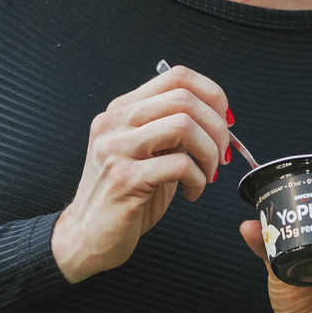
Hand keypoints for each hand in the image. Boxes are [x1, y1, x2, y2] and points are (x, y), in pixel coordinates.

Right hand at [53, 64, 231, 282]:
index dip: (212, 94)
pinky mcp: (124, 178)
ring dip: (208, 152)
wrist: (86, 236)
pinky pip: (179, 164)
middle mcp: (115, 121)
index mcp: (122, 109)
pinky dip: (198, 179)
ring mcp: (116, 148)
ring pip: (183, 125)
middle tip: (221, 155)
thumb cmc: (123, 197)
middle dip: (216, 127)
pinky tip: (192, 193)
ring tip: (208, 175)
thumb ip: (172, 131)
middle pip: (184, 98)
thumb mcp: (147, 153)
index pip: (176, 76)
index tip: (225, 120)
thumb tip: (217, 119)